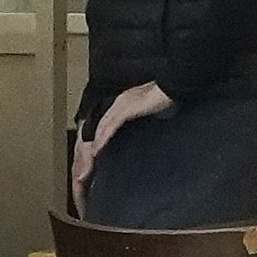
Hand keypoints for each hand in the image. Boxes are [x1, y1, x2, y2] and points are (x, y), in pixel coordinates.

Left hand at [68, 80, 170, 198]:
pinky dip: (102, 139)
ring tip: (85, 165)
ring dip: (91, 148)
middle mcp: (116, 105)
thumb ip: (142, 124)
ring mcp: (119, 105)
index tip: (89, 162)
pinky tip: (96, 151)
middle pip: (95, 130)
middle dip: (86, 151)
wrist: (175, 85)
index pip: (101, 127)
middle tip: (81, 171)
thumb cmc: (166, 100)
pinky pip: (109, 125)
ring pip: (99, 129)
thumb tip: (144, 135)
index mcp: (120, 106)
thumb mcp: (151, 115)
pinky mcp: (125, 108)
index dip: (94, 145)